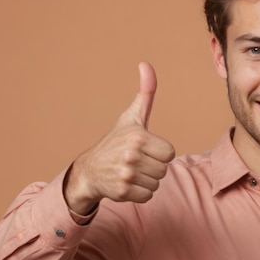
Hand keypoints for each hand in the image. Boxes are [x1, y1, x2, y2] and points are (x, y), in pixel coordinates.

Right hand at [64, 62, 175, 213]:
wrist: (89, 170)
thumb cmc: (116, 142)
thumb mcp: (131, 117)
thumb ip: (145, 93)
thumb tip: (146, 64)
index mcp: (139, 137)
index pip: (170, 153)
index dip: (159, 152)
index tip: (144, 149)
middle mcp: (132, 155)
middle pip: (164, 169)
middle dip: (153, 167)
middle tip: (136, 161)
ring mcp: (127, 174)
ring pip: (157, 183)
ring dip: (147, 180)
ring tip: (131, 171)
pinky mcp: (123, 191)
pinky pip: (148, 196)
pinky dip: (140, 193)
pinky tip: (126, 183)